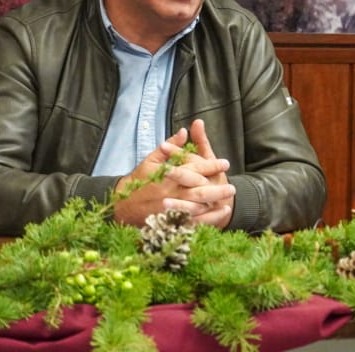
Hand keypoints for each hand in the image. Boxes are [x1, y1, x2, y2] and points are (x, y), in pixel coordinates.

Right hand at [113, 123, 234, 227]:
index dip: (211, 166)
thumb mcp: (152, 160)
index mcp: (167, 176)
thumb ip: (171, 147)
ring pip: (196, 208)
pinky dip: (207, 220)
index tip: (225, 163)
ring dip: (213, 205)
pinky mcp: (168, 223)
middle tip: (232, 187)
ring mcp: (169, 210)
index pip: (193, 169)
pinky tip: (220, 215)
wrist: (122, 206)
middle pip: (198, 191)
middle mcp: (170, 193)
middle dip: (217, 189)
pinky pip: (191, 223)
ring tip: (229, 202)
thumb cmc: (139, 181)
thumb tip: (185, 130)